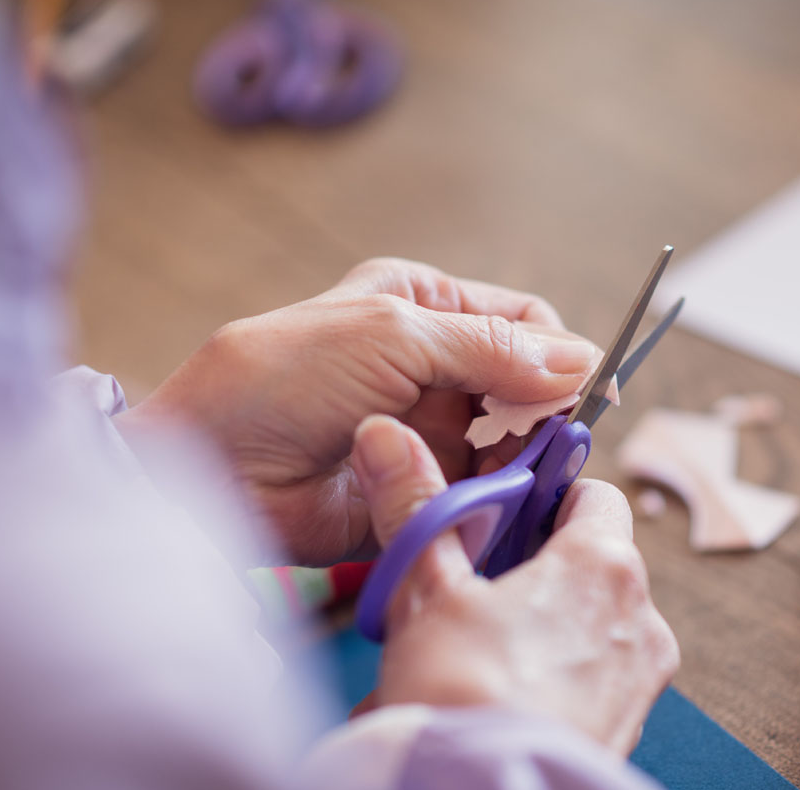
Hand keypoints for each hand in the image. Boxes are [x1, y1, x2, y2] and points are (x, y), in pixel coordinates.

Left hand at [114, 259, 599, 565]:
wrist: (211, 472)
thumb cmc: (284, 379)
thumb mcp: (392, 335)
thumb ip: (492, 348)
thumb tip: (583, 359)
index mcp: (424, 304)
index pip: (523, 320)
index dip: (560, 350)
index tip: (588, 388)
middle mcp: (433, 363)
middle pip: (526, 381)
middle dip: (545, 406)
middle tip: (553, 434)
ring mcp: (428, 426)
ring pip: (512, 439)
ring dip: (522, 454)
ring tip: (510, 468)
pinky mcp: (421, 482)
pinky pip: (483, 488)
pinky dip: (496, 493)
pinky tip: (489, 496)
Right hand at [349, 414, 680, 753]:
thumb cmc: (464, 697)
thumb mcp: (426, 592)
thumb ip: (417, 509)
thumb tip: (387, 439)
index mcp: (603, 564)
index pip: (592, 492)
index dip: (546, 491)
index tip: (506, 504)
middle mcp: (640, 616)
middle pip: (588, 560)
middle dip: (530, 567)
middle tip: (472, 586)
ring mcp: (640, 676)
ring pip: (588, 623)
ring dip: (537, 625)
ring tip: (472, 651)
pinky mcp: (628, 724)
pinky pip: (591, 678)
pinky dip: (552, 675)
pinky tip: (498, 693)